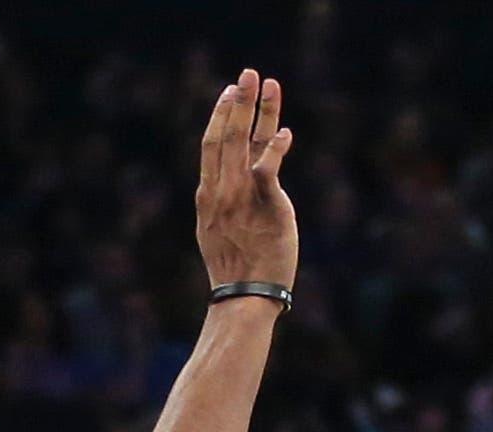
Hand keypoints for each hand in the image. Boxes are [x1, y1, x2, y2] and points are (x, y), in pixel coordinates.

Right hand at [193, 68, 298, 294]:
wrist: (245, 296)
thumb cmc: (236, 269)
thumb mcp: (216, 231)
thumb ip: (222, 203)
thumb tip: (227, 188)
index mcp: (208, 196)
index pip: (211, 145)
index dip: (221, 115)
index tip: (229, 92)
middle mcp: (220, 191)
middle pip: (226, 135)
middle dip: (237, 101)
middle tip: (246, 74)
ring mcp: (241, 196)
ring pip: (244, 142)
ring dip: (255, 110)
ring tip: (265, 84)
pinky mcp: (266, 204)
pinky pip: (269, 168)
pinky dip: (276, 148)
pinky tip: (285, 132)